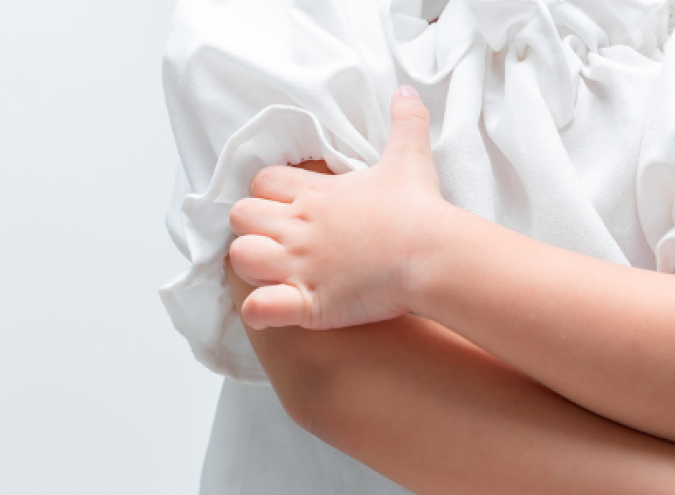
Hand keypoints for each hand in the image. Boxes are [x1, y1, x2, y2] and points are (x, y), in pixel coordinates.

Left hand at [228, 86, 450, 329]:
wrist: (433, 254)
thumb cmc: (418, 208)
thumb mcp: (408, 158)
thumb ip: (405, 123)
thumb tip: (407, 93)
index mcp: (315, 193)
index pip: (262, 182)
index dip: (268, 193)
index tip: (286, 205)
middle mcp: (299, 226)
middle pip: (242, 216)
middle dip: (253, 228)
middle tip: (278, 240)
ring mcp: (300, 265)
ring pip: (241, 257)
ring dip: (252, 265)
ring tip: (274, 273)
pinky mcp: (308, 302)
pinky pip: (259, 309)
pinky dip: (260, 311)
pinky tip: (275, 310)